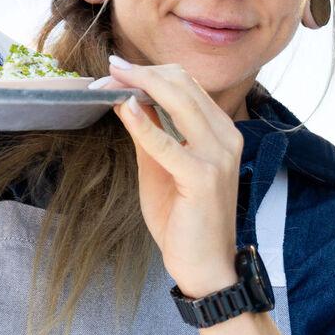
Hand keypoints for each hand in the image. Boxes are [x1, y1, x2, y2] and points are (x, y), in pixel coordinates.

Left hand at [91, 58, 239, 297]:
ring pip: (180, 100)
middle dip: (141, 72)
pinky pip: (169, 144)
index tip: (117, 68)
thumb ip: (150, 133)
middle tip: (108, 69)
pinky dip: (145, 125)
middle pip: (183, 83)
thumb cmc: (183, 220)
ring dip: (140, 86)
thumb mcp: (160, 167)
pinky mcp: (204, 177)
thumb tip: (127, 99)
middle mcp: (226, 136)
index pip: (186, 83)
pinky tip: (125, 108)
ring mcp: (219, 155)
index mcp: (220, 131)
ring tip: (110, 81)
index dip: (150, 71)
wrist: (205, 265)